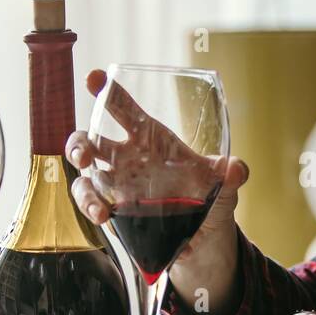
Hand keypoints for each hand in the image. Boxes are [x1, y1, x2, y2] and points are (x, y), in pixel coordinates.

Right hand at [67, 70, 248, 311]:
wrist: (205, 237)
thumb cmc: (211, 199)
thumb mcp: (223, 185)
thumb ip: (230, 174)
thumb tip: (237, 169)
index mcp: (151, 139)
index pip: (124, 110)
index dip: (108, 93)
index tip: (95, 78)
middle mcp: (128, 159)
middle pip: (90, 140)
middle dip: (79, 144)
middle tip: (85, 154)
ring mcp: (117, 185)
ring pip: (84, 177)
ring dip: (84, 188)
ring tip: (99, 207)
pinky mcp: (115, 210)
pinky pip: (92, 204)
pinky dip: (92, 208)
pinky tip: (104, 216)